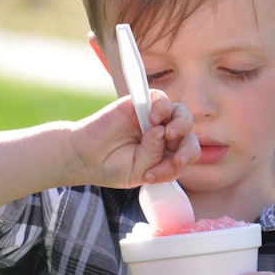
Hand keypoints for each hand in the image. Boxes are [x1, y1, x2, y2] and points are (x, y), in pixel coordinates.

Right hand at [71, 89, 198, 187]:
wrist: (85, 156)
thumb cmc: (113, 167)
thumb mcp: (138, 172)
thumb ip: (153, 156)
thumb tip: (162, 131)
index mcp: (168, 155)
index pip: (186, 156)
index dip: (179, 164)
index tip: (153, 175)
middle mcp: (165, 136)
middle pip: (189, 136)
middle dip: (188, 148)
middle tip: (177, 159)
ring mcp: (155, 119)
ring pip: (181, 115)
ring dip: (180, 125)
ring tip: (166, 133)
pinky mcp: (143, 103)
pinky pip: (162, 99)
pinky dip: (163, 107)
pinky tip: (153, 118)